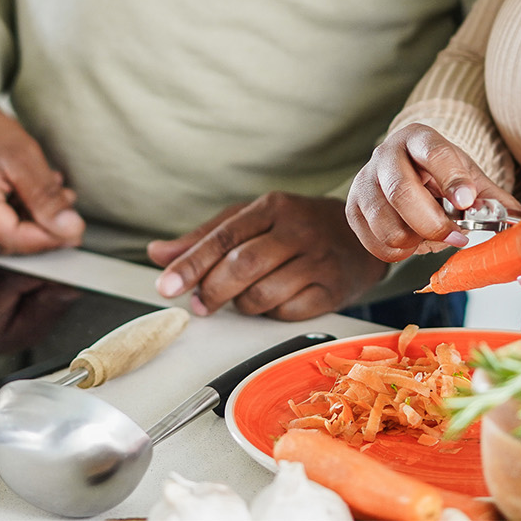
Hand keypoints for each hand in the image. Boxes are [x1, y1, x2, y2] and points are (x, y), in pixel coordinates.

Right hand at [0, 89, 85, 253]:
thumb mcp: (25, 155)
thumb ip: (46, 197)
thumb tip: (69, 230)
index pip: (11, 239)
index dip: (48, 237)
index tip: (75, 226)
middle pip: (8, 243)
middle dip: (42, 227)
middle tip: (65, 201)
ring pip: (3, 241)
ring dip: (32, 222)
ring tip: (47, 192)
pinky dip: (16, 220)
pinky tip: (27, 198)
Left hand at [149, 192, 387, 320]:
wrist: (363, 235)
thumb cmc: (297, 227)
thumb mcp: (252, 220)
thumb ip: (204, 237)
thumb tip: (158, 253)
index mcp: (272, 207)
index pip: (223, 236)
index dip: (191, 263)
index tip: (166, 286)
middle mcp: (296, 230)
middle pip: (242, 265)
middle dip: (212, 290)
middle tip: (198, 305)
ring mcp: (317, 260)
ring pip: (263, 294)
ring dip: (242, 305)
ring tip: (240, 299)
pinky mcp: (332, 290)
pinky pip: (288, 312)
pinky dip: (271, 313)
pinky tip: (272, 302)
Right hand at [346, 123, 515, 261]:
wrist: (405, 172)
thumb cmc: (440, 176)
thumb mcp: (469, 176)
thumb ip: (492, 198)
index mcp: (419, 139)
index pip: (434, 153)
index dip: (451, 179)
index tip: (467, 202)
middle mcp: (385, 154)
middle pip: (402, 192)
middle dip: (433, 223)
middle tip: (458, 238)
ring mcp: (364, 180)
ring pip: (385, 223)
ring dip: (414, 241)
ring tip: (430, 238)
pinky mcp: (352, 207)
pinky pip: (374, 241)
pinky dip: (397, 252)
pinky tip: (411, 242)